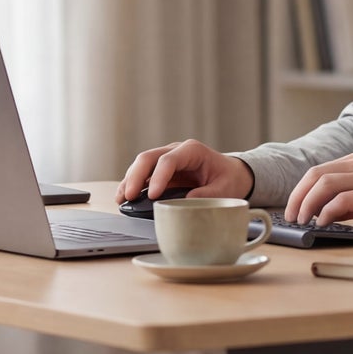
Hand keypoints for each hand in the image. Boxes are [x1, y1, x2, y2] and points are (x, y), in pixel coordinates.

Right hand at [116, 139, 253, 203]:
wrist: (231, 174)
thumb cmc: (228, 179)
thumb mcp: (224, 189)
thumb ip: (207, 195)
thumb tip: (186, 203)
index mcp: (192, 151)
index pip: (169, 160)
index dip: (158, 177)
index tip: (152, 196)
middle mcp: (175, 150)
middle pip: (148, 158)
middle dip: (136, 177)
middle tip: (128, 196)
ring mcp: (166, 159)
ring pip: (141, 164)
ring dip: (129, 180)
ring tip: (121, 199)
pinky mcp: (160, 170)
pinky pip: (142, 174)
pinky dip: (131, 184)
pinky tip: (123, 196)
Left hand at [285, 152, 352, 230]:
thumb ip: (349, 201)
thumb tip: (324, 214)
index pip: (318, 171)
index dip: (300, 189)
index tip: (293, 207)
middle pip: (316, 174)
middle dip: (297, 196)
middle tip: (291, 216)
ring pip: (325, 184)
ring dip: (308, 204)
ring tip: (303, 221)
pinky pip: (342, 199)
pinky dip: (327, 211)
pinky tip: (323, 222)